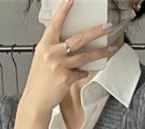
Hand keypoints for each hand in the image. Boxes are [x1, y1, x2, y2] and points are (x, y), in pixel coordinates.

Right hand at [21, 0, 114, 115]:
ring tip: (109, 49)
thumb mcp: (42, 60)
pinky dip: (82, 73)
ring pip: (85, 56)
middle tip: (106, 27)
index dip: (64, 11)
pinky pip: (80, 72)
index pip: (55, 24)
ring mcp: (59, 65)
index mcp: (44, 46)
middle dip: (95, 32)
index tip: (72, 0)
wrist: (35, 102)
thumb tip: (70, 45)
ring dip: (99, 53)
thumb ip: (54, 50)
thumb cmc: (38, 82)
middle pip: (78, 39)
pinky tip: (80, 74)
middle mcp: (51, 53)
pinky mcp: (66, 78)